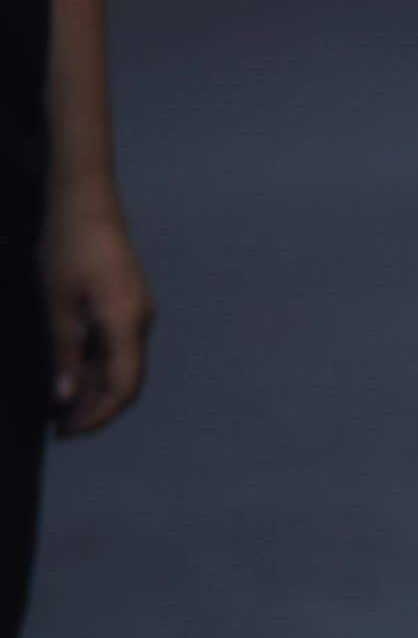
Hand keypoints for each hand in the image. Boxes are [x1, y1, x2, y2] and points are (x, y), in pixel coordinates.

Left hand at [43, 185, 151, 436]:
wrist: (86, 204)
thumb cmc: (68, 250)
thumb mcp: (57, 304)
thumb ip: (65, 352)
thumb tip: (64, 398)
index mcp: (126, 322)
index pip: (122, 387)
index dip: (96, 416)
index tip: (65, 433)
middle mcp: (140, 321)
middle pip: (126, 381)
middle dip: (95, 409)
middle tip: (57, 428)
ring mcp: (136, 312)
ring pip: (122, 366)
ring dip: (94, 391)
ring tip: (59, 408)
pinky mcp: (127, 304)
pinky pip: (118, 348)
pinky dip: (96, 369)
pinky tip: (71, 375)